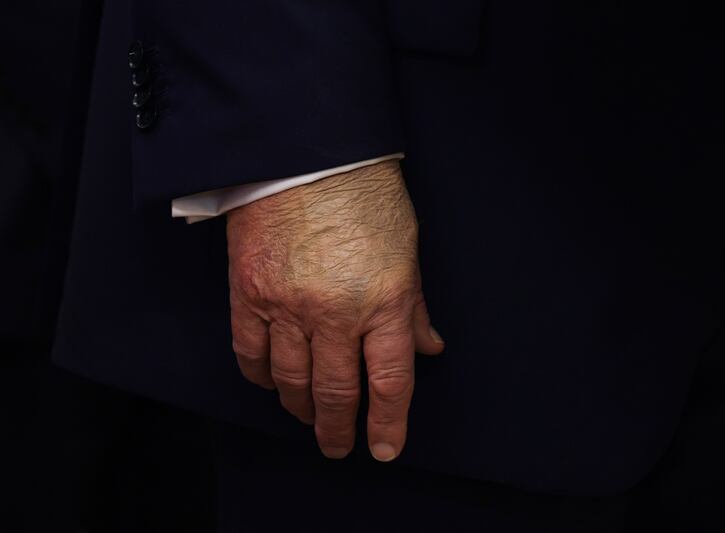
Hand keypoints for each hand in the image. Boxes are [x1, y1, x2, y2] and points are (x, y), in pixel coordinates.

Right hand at [226, 160, 443, 460]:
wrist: (307, 152)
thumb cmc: (365, 195)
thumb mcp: (407, 250)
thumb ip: (413, 307)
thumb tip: (427, 348)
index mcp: (384, 300)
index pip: (389, 380)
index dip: (387, 422)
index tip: (384, 448)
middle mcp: (335, 312)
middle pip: (335, 391)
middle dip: (339, 428)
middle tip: (339, 446)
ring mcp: (287, 304)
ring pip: (291, 380)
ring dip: (301, 408)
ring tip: (308, 418)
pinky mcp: (249, 292)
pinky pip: (250, 352)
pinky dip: (262, 377)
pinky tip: (271, 384)